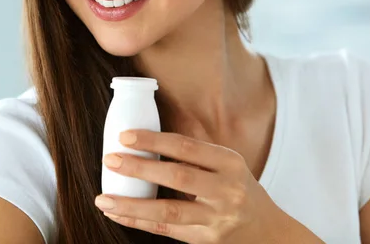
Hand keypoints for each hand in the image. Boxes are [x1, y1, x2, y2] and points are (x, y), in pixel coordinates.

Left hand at [95, 130, 286, 242]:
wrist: (266, 229)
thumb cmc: (237, 187)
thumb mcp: (226, 163)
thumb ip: (194, 153)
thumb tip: (145, 137)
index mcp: (230, 163)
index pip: (188, 147)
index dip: (155, 141)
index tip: (126, 136)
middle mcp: (226, 190)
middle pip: (179, 177)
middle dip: (140, 169)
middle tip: (110, 160)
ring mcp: (217, 219)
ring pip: (169, 212)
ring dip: (132, 205)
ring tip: (103, 198)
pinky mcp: (205, 240)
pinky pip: (166, 231)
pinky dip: (138, 222)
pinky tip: (117, 214)